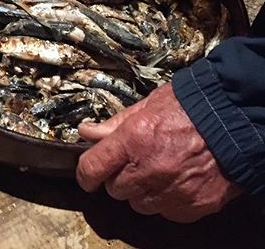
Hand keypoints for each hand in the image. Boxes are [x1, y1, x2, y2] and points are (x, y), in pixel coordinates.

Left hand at [76, 84, 241, 222]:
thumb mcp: (146, 105)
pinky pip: (165, 211)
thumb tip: (87, 132)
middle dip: (117, 177)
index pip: (93, 168)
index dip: (85, 174)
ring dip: (140, 191)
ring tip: (155, 170)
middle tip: (131, 162)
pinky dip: (164, 200)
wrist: (232, 121)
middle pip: (115, 189)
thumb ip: (114, 124)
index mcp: (134, 140)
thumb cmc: (189, 107)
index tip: (86, 175)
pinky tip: (173, 181)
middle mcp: (150, 169)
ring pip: (138, 204)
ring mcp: (172, 190)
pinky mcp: (192, 206)